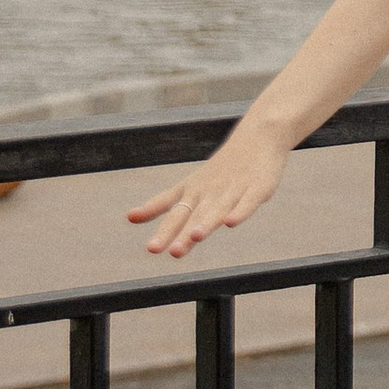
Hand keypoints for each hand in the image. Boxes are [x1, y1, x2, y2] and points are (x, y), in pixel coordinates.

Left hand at [128, 119, 294, 259]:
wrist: (259, 137)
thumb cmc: (221, 167)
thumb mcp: (188, 185)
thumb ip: (160, 204)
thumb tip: (129, 217)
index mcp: (192, 190)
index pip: (171, 209)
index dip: (162, 228)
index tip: (151, 248)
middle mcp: (209, 190)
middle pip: (193, 214)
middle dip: (181, 233)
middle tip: (170, 251)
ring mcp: (234, 189)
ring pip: (217, 209)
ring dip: (206, 223)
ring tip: (195, 236)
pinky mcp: (258, 188)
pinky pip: (248, 202)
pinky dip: (240, 212)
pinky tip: (231, 223)